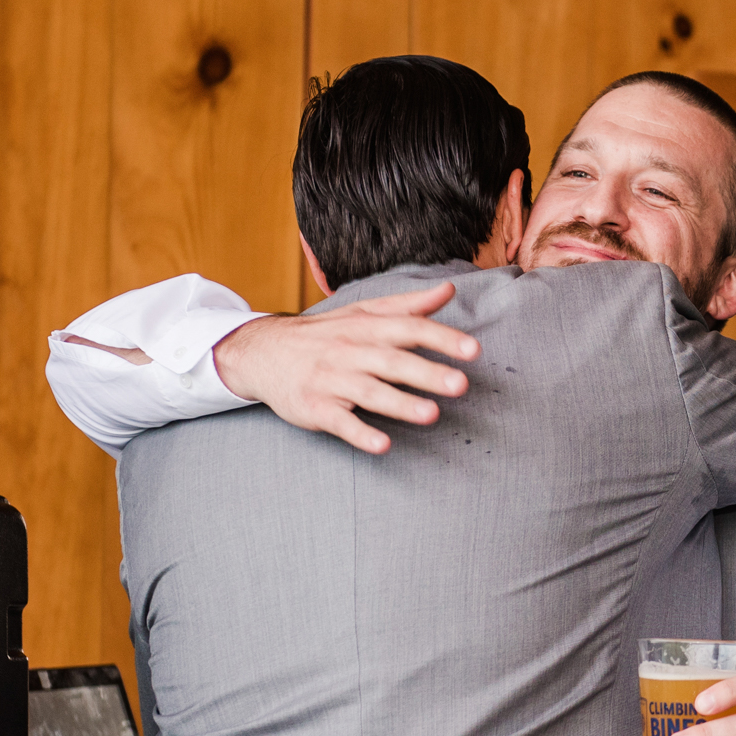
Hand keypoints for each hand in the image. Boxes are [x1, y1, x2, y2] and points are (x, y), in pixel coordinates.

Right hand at [210, 283, 482, 454]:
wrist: (261, 352)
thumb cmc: (323, 334)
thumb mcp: (362, 312)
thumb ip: (407, 306)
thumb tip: (449, 290)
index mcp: (365, 327)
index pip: (409, 329)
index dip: (442, 339)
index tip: (473, 350)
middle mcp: (349, 351)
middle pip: (392, 361)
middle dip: (427, 373)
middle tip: (460, 385)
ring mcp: (330, 380)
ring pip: (368, 391)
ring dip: (400, 404)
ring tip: (431, 415)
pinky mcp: (315, 408)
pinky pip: (339, 422)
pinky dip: (360, 433)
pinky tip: (383, 445)